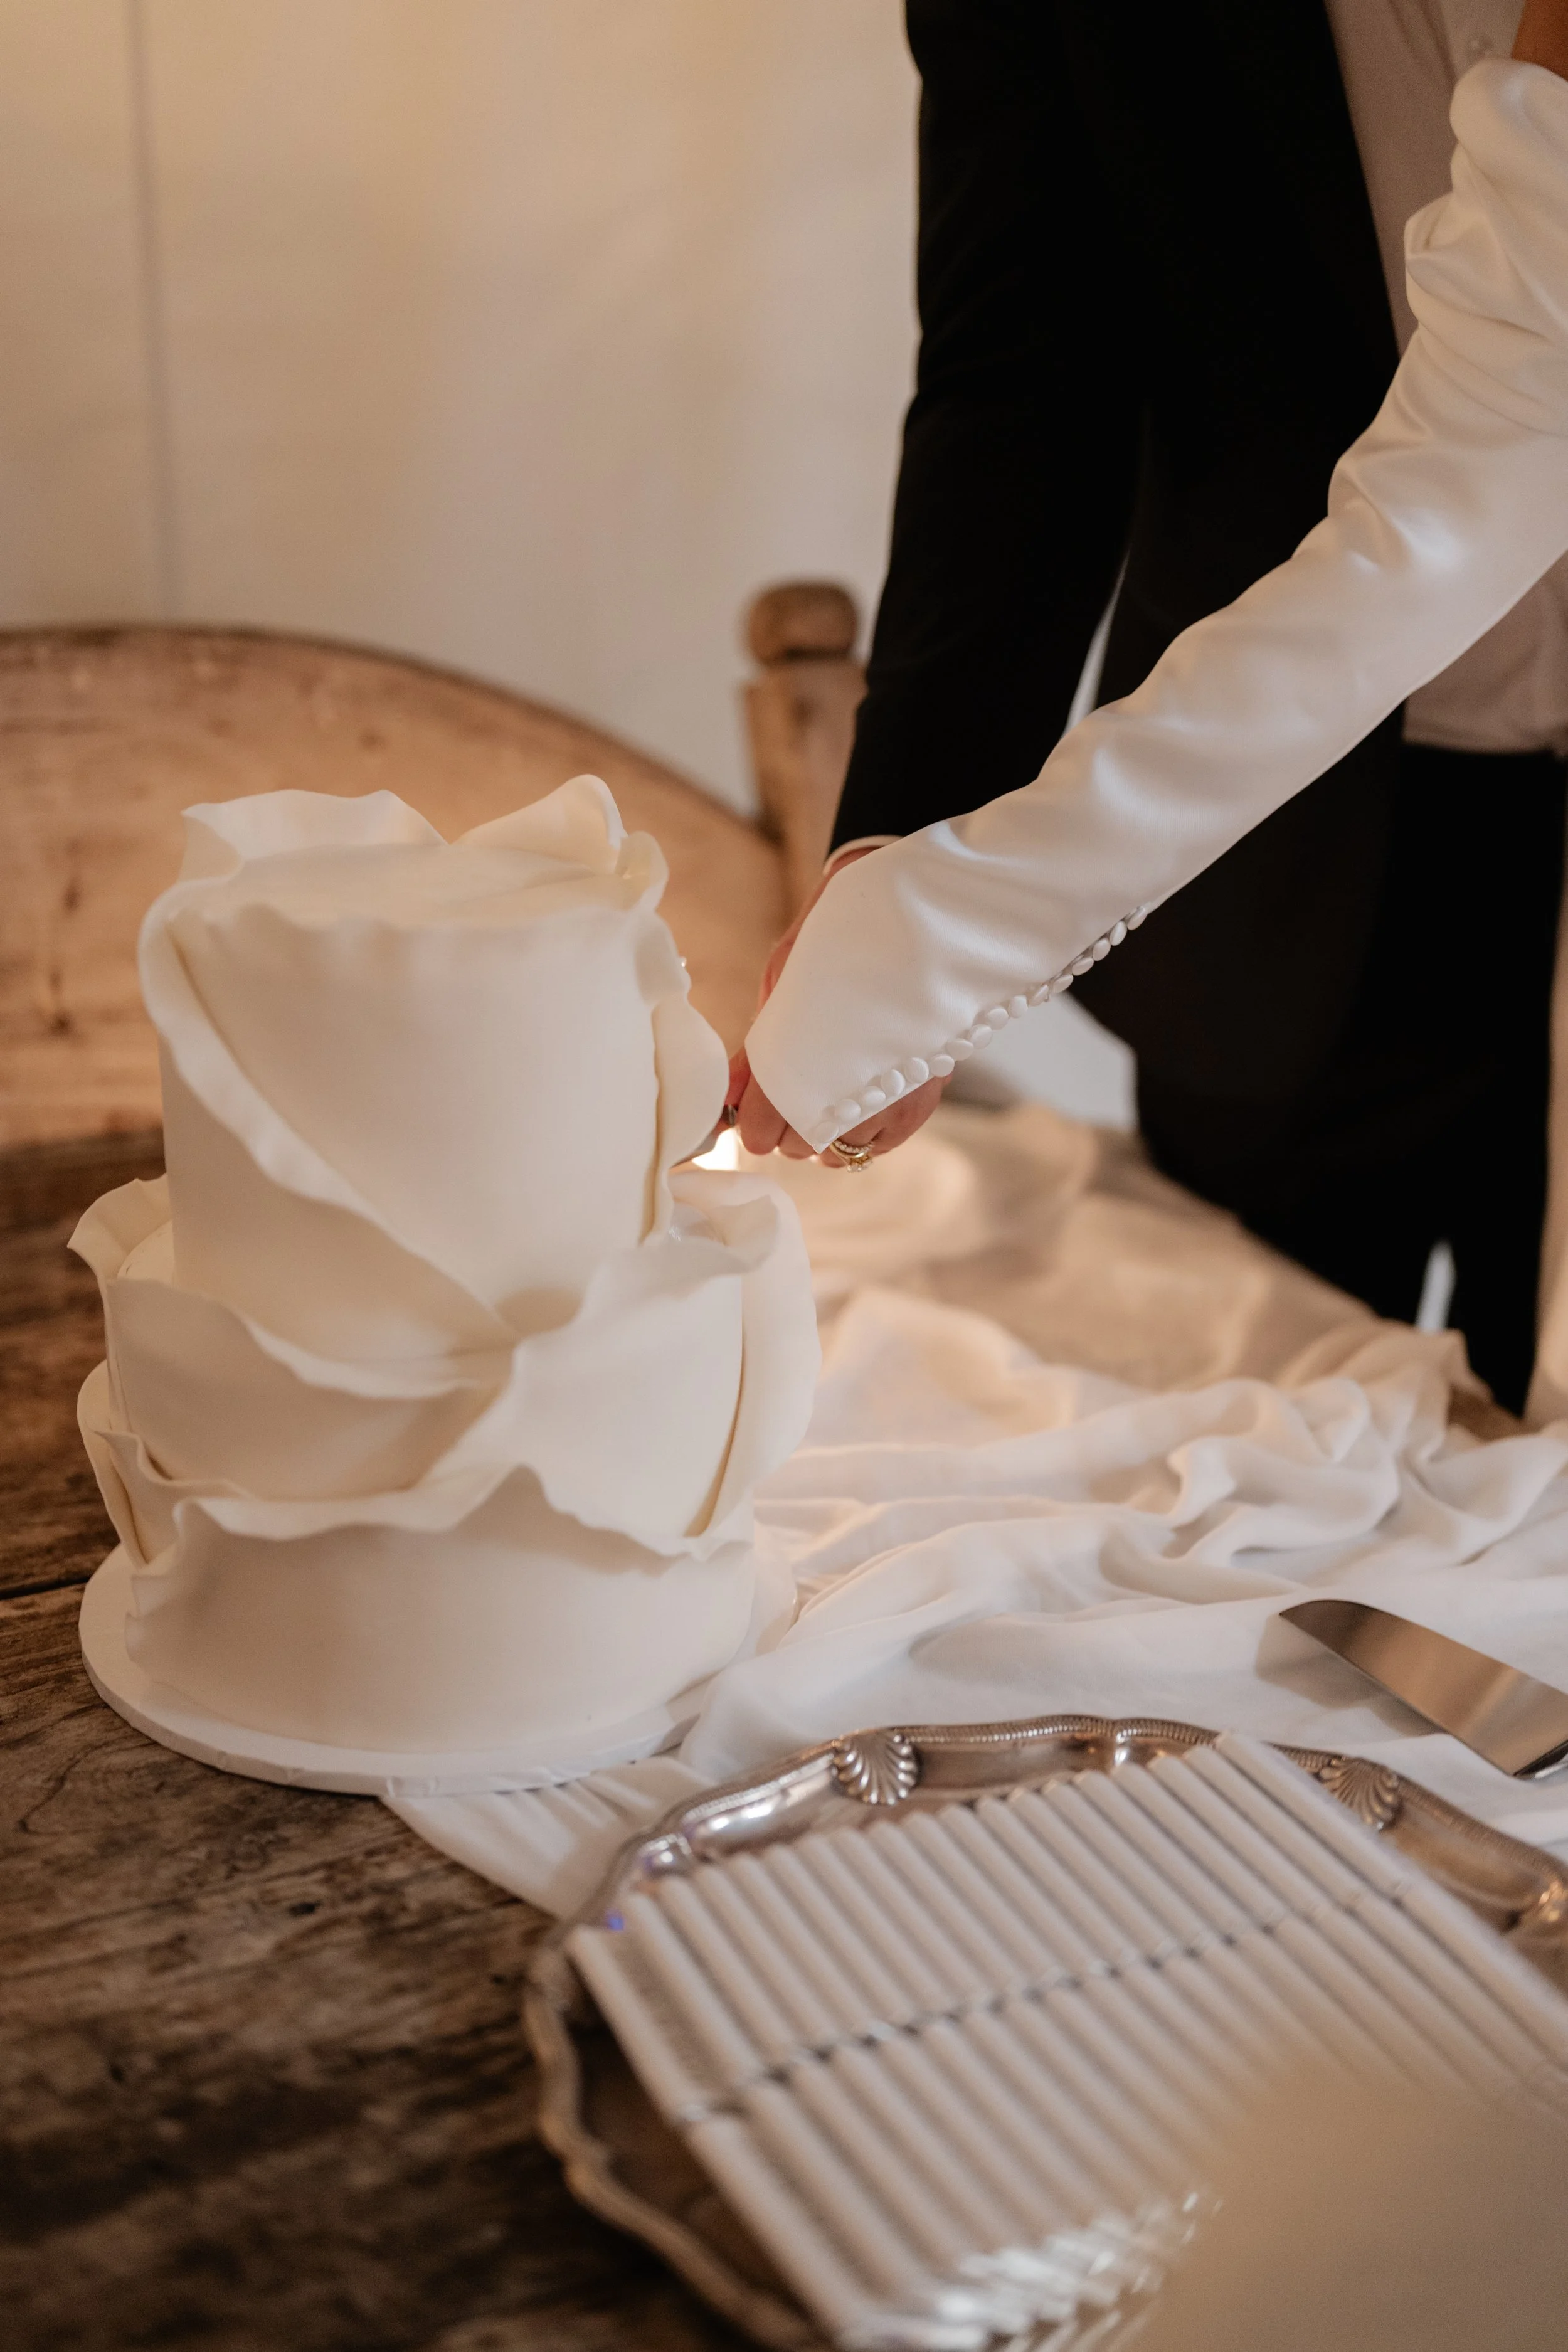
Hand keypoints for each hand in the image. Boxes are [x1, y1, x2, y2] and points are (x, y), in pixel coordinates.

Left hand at [726, 843, 950, 1165]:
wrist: (898, 915)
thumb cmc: (829, 948)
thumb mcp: (781, 992)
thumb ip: (754, 1058)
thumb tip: (730, 1102)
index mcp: (801, 1049)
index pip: (764, 1125)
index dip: (753, 1126)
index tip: (754, 1117)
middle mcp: (848, 1082)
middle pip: (801, 1145)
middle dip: (790, 1131)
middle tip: (791, 1104)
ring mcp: (890, 1094)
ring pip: (842, 1153)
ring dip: (828, 1138)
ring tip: (827, 1107)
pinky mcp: (923, 1099)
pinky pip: (882, 1146)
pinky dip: (866, 1138)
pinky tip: (859, 1112)